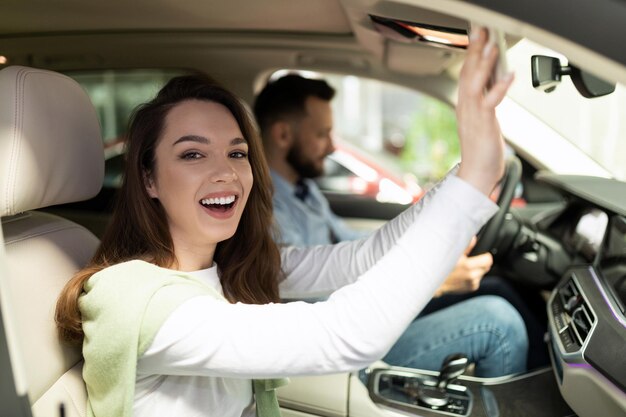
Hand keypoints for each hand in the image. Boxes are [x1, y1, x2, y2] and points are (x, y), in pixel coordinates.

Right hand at [434, 237, 492, 295]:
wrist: (434, 282)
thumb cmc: (440, 267)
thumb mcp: (452, 253)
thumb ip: (465, 246)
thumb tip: (473, 238)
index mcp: (468, 266)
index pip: (488, 260)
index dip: (485, 255)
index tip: (481, 254)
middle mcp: (471, 276)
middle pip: (487, 267)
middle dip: (482, 262)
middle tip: (472, 259)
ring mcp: (471, 283)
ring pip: (482, 273)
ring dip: (477, 270)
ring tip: (466, 267)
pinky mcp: (469, 288)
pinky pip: (477, 280)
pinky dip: (473, 276)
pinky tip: (464, 273)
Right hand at [456, 27, 513, 195]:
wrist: (475, 175)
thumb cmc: (481, 151)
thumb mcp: (483, 121)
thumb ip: (487, 101)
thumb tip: (496, 82)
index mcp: (465, 106)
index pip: (466, 74)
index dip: (471, 53)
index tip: (476, 36)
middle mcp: (466, 107)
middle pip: (468, 73)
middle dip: (474, 50)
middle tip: (480, 30)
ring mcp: (473, 115)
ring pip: (475, 84)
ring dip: (483, 63)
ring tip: (492, 46)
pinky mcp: (483, 125)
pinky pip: (491, 102)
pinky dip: (500, 87)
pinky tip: (509, 75)